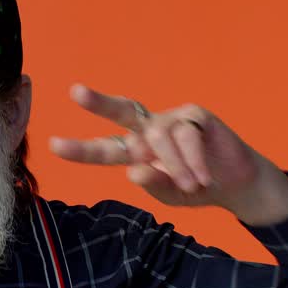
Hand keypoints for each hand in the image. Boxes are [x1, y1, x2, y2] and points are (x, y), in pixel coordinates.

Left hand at [49, 83, 287, 221]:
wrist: (234, 182)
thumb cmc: (194, 187)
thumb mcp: (170, 194)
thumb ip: (152, 184)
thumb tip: (134, 172)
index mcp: (135, 150)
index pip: (105, 148)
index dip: (81, 149)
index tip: (53, 145)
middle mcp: (149, 130)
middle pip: (121, 112)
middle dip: (99, 103)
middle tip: (76, 92)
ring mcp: (172, 119)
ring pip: (161, 137)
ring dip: (176, 166)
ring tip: (192, 185)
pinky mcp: (196, 115)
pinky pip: (188, 134)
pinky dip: (193, 159)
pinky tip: (202, 175)